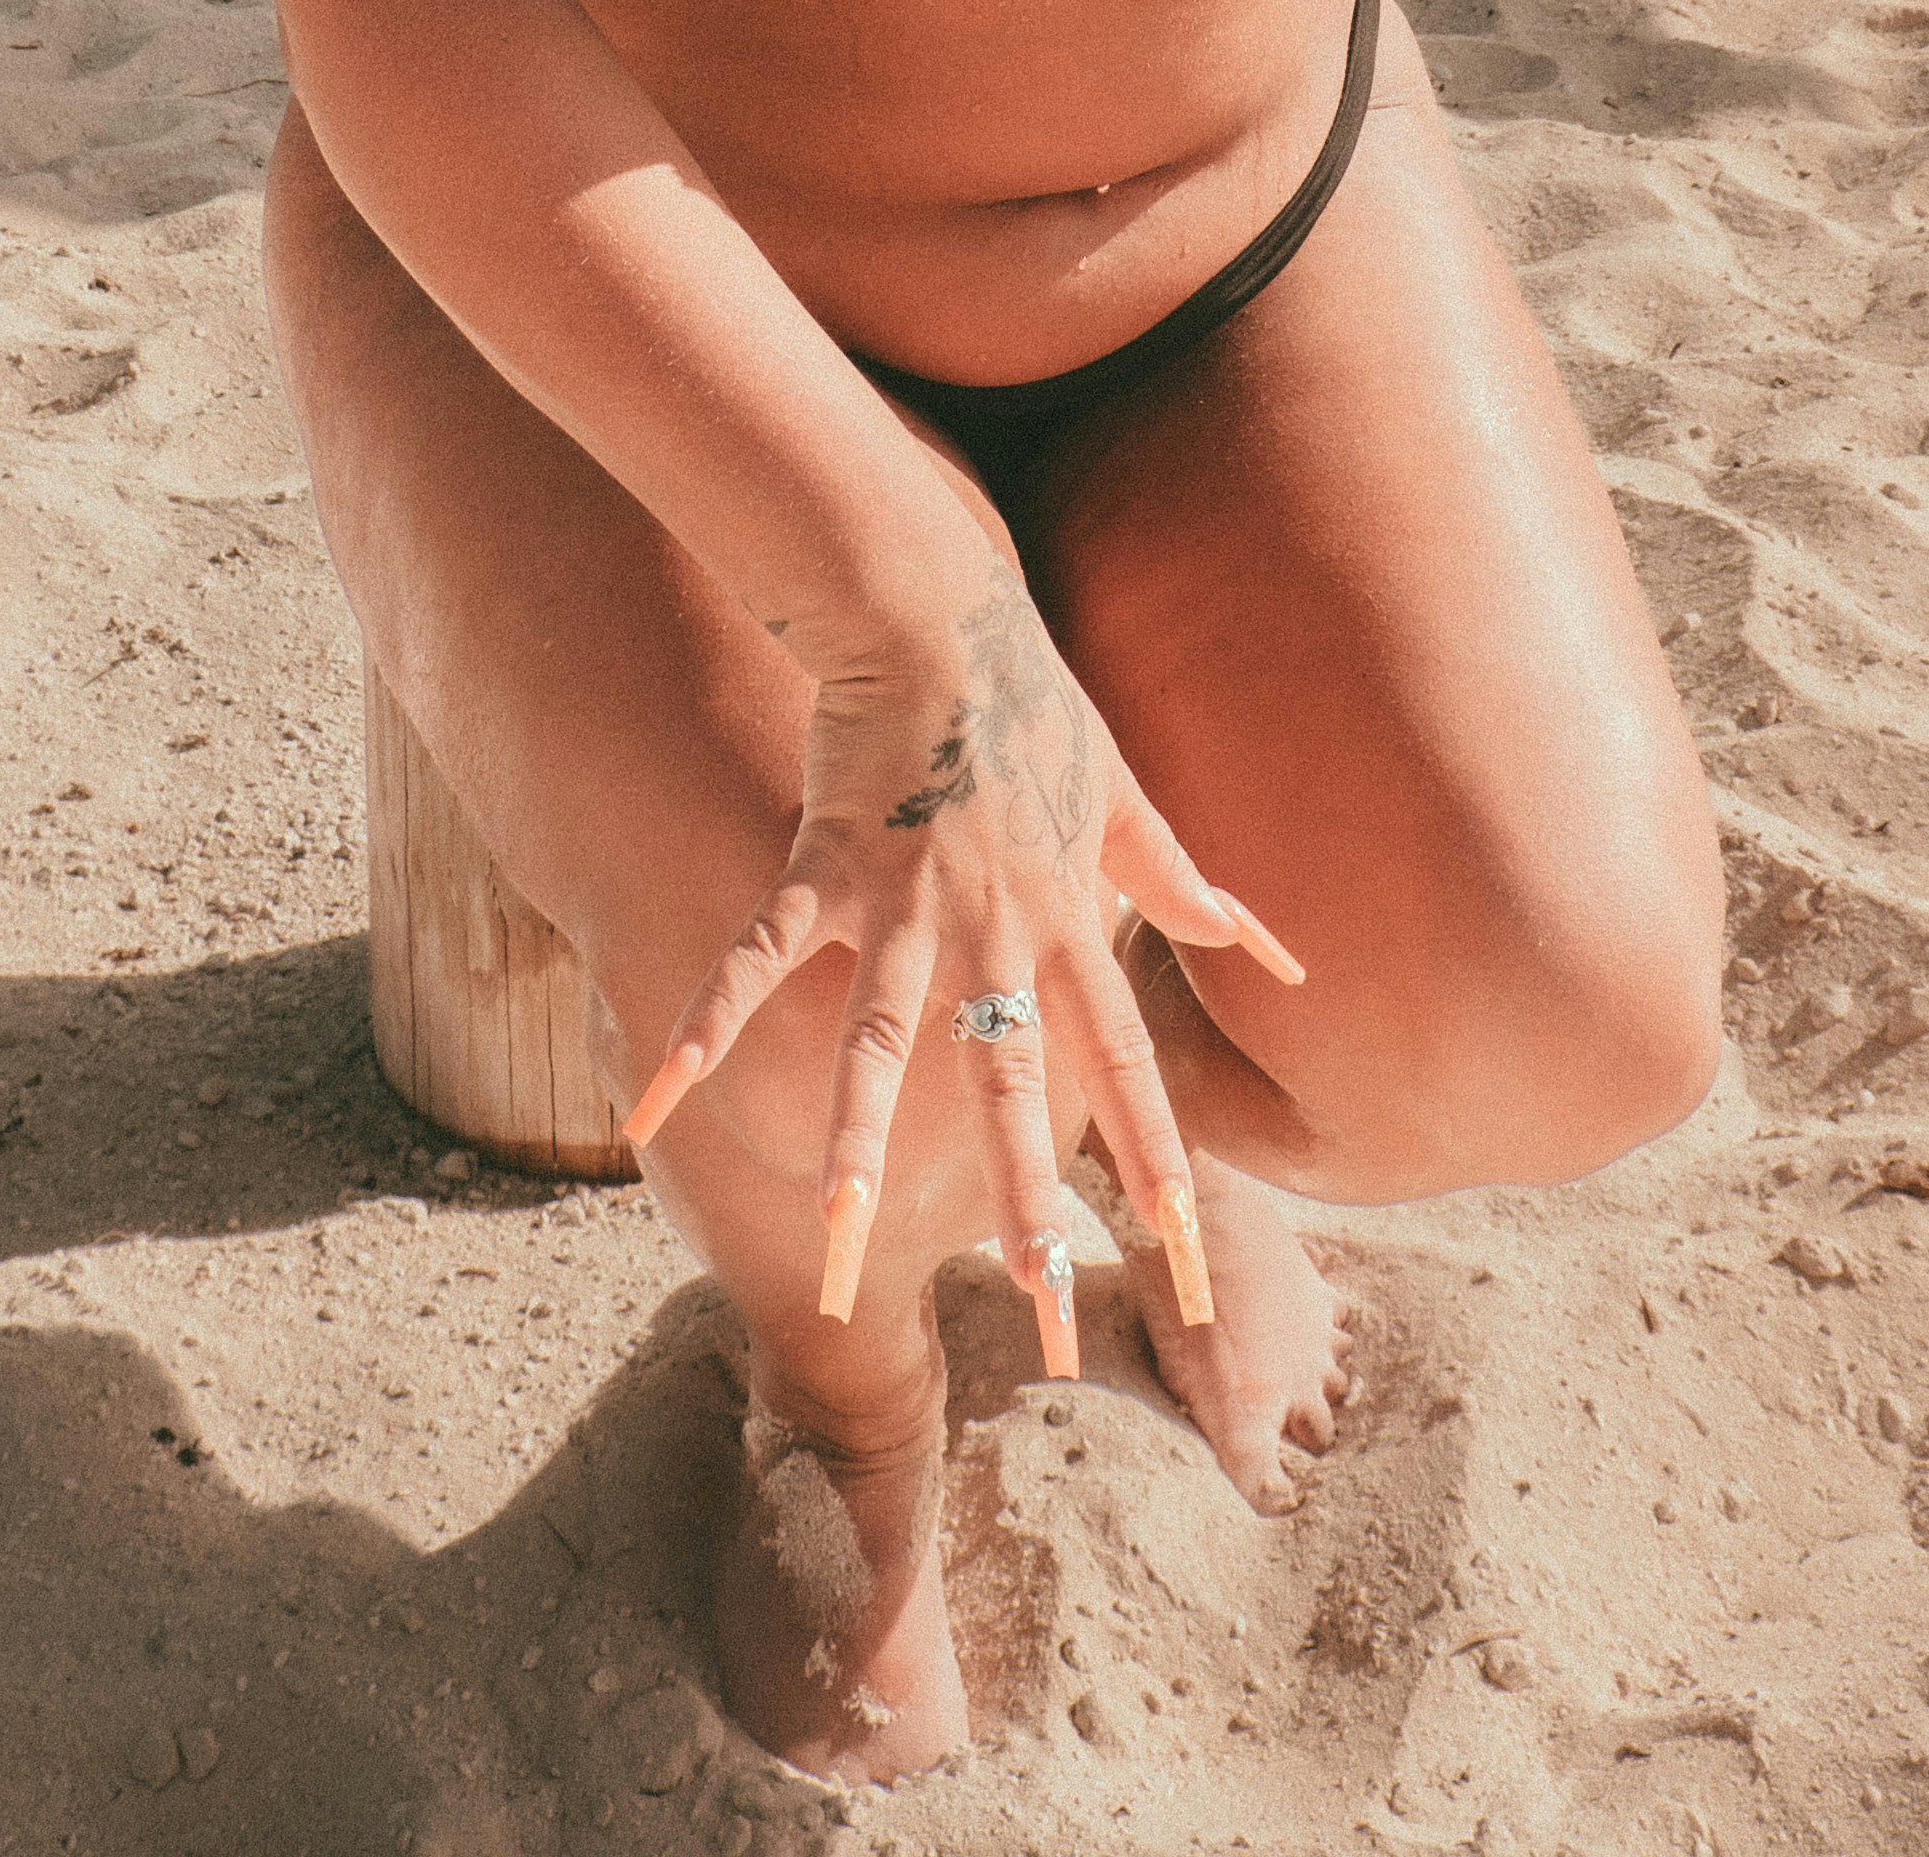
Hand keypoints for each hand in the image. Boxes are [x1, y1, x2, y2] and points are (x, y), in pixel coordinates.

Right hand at [622, 567, 1300, 1359]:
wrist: (936, 610)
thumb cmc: (1034, 706)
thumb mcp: (1126, 801)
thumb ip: (1188, 887)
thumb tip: (1276, 953)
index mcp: (1070, 926)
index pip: (1129, 1073)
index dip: (1162, 1169)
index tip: (1194, 1267)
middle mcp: (996, 931)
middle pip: (1016, 1087)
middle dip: (1026, 1208)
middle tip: (1042, 1318)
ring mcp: (907, 904)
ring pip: (884, 1046)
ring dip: (861, 1148)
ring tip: (845, 1248)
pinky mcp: (824, 866)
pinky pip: (757, 960)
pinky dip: (702, 1029)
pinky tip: (653, 1108)